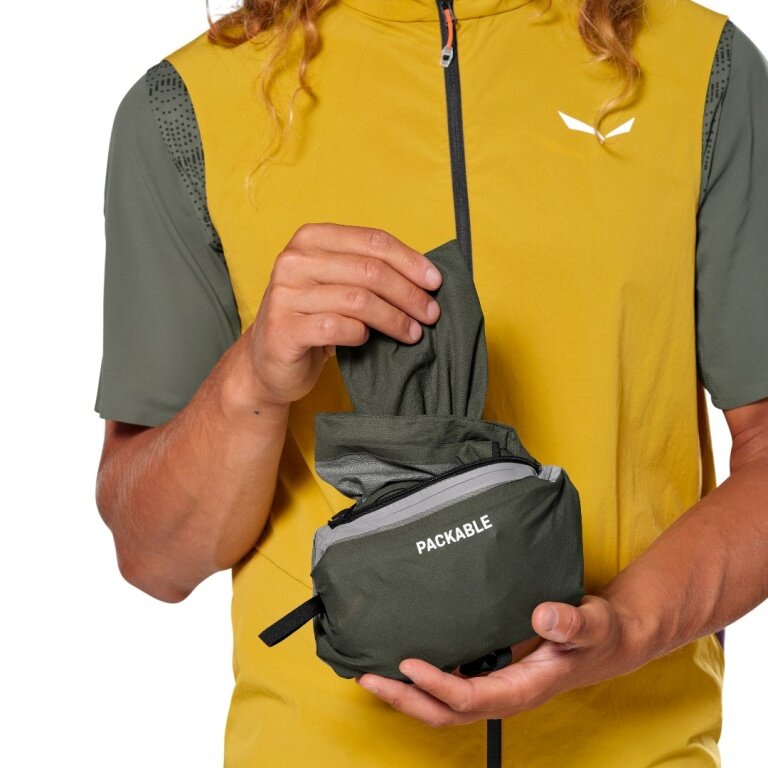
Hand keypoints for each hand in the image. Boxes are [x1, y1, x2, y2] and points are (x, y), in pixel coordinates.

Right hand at [242, 223, 442, 406]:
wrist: (268, 361)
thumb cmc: (312, 319)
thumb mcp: (336, 284)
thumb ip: (367, 271)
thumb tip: (425, 278)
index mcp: (311, 238)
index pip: (372, 241)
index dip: (410, 261)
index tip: (435, 282)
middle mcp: (294, 260)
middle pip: (370, 271)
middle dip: (409, 294)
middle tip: (430, 314)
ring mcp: (285, 294)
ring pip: (359, 300)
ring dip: (394, 319)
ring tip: (413, 333)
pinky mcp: (284, 328)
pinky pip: (338, 328)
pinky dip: (361, 335)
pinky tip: (366, 340)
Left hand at [355, 595, 647, 726]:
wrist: (609, 642)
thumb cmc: (600, 634)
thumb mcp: (592, 623)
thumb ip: (571, 623)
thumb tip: (542, 617)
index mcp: (527, 687)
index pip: (474, 697)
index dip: (439, 686)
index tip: (408, 664)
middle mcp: (507, 693)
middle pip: (448, 712)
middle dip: (406, 699)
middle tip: (367, 678)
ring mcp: (498, 687)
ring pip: (446, 705)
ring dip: (408, 694)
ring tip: (371, 673)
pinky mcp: (494, 675)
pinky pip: (453, 687)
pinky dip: (425, 682)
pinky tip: (405, 663)